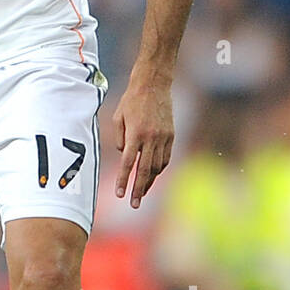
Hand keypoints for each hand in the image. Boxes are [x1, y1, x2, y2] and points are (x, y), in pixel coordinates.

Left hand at [113, 76, 173, 208]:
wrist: (154, 84)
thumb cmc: (131, 100)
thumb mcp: (118, 118)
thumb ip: (119, 139)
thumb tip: (124, 156)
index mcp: (135, 134)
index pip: (128, 163)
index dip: (123, 180)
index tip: (120, 194)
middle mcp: (151, 138)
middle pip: (145, 170)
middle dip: (139, 189)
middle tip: (134, 204)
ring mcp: (163, 138)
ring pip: (157, 166)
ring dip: (149, 181)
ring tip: (141, 192)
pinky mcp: (171, 136)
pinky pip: (165, 158)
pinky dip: (159, 169)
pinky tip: (152, 176)